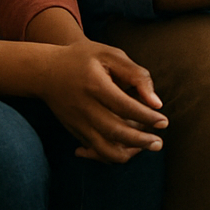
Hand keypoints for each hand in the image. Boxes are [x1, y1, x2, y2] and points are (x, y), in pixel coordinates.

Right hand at [37, 39, 168, 162]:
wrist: (46, 71)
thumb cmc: (83, 59)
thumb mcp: (110, 55)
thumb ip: (136, 75)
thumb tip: (156, 102)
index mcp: (95, 85)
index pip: (125, 107)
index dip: (147, 117)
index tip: (164, 122)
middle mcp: (84, 108)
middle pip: (115, 131)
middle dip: (141, 141)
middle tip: (159, 143)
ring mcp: (76, 122)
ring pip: (103, 148)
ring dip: (127, 152)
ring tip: (145, 147)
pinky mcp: (74, 131)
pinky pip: (94, 149)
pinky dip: (111, 154)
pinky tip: (127, 148)